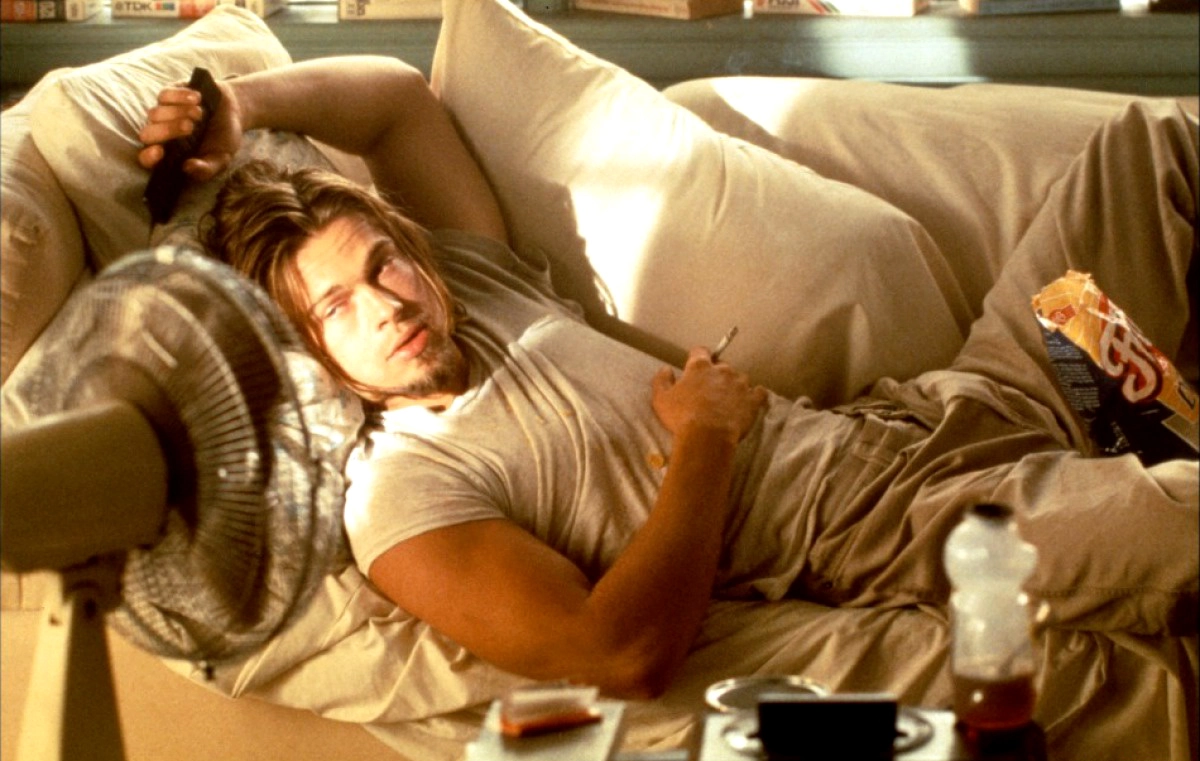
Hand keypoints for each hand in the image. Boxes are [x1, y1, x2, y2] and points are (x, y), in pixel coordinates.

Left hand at [137, 78, 240, 180]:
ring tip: (199, 114)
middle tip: (190, 127)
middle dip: (167, 131)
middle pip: (147, 134)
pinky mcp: (168, 95)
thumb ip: (206, 169)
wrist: (234, 111)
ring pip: (154, 114)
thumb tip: (187, 168)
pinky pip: (164, 95)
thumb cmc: (224, 139)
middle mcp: (161, 135)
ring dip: (177, 113)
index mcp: (171, 155)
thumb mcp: (220, 158)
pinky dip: (180, 96)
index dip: (148, 157)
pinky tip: (198, 99)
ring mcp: (163, 114)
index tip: (160, 151)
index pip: (147, 160)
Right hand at [651, 347, 766, 443]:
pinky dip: (754, 395)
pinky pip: (758, 392)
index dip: (697, 357)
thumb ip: (662, 380)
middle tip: (709, 391)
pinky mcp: (753, 400)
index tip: (694, 367)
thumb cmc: (682, 416)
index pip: (700, 351)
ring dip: (734, 386)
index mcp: (700, 366)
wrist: (707, 437)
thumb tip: (666, 369)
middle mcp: (723, 370)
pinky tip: (748, 401)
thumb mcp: (661, 399)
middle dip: (716, 375)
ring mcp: (740, 384)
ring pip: (740, 378)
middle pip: (721, 365)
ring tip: (727, 401)